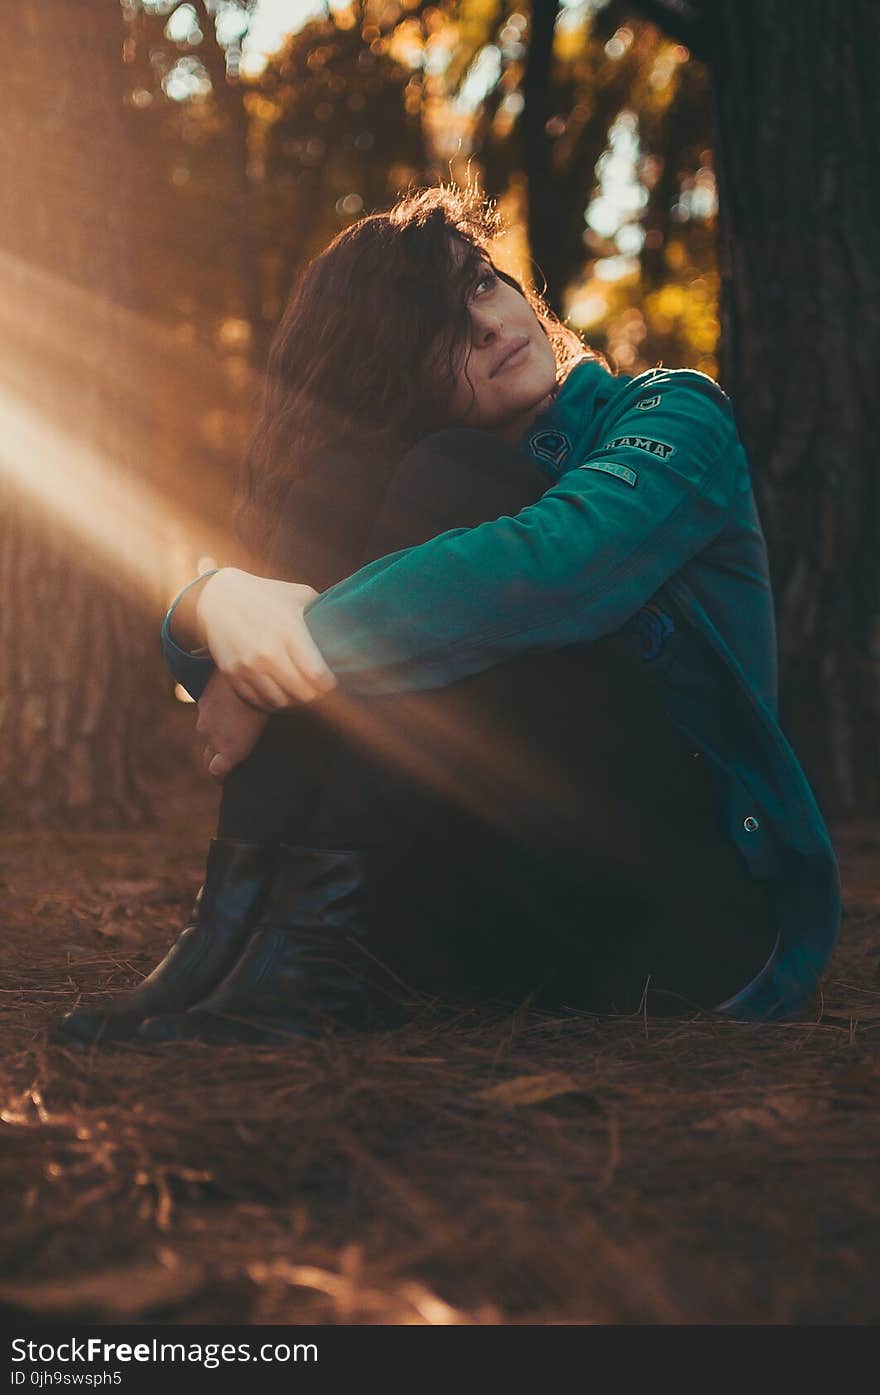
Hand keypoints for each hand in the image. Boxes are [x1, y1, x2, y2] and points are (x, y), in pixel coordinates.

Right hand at [195, 568, 336, 709]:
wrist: (218, 598)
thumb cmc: (266, 595)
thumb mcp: (299, 595)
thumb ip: (324, 613)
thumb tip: (352, 630)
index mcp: (289, 632)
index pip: (318, 676)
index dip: (330, 685)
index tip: (332, 681)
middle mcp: (268, 653)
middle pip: (302, 694)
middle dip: (315, 695)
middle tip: (318, 689)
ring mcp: (248, 666)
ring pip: (281, 703)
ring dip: (293, 701)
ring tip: (299, 690)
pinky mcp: (233, 675)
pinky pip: (258, 702)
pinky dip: (271, 701)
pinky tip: (278, 690)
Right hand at [196, 670, 269, 780]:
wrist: (248, 674)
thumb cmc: (264, 707)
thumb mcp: (264, 733)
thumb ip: (251, 747)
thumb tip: (258, 756)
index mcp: (229, 751)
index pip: (215, 771)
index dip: (220, 776)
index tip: (225, 778)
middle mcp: (211, 738)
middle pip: (207, 757)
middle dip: (215, 761)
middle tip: (227, 761)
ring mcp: (205, 720)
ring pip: (207, 734)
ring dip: (216, 736)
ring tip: (232, 730)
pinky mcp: (202, 702)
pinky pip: (207, 715)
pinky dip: (215, 716)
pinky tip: (228, 710)